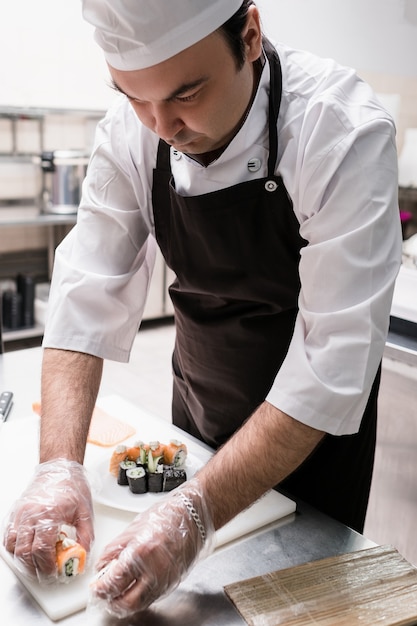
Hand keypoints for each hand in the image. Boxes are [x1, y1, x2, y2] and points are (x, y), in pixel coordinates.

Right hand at [3, 458, 93, 582]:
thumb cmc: (72, 486)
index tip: (54, 572)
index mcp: (51, 513)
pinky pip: (8, 536)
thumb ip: (86, 536)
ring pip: (13, 546)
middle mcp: (32, 514)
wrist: (59, 467)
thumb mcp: (85, 512)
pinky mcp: (16, 511)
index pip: (42, 549)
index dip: (46, 566)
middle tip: (45, 573)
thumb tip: (82, 555)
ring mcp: (21, 513)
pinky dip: (14, 548)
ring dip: (23, 560)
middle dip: (35, 568)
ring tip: (36, 564)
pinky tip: (25, 550)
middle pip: (25, 552)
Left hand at [89, 477, 214, 617]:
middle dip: (110, 601)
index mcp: (141, 552)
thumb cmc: (167, 516)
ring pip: (139, 605)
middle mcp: (155, 571)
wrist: (192, 516)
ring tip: (116, 592)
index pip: (114, 582)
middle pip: (126, 602)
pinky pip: (150, 598)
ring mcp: (166, 579)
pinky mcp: (173, 583)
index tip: (95, 587)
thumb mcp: (132, 529)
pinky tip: (132, 588)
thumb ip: (114, 550)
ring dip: (124, 603)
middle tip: (103, 593)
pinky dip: (138, 597)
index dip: (100, 588)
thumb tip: (101, 567)